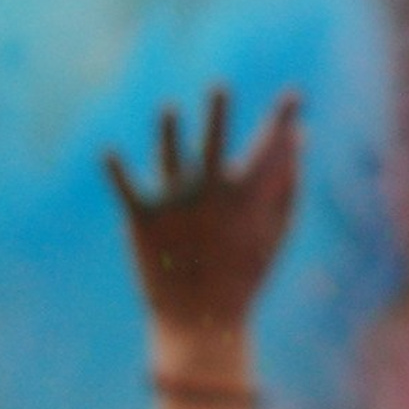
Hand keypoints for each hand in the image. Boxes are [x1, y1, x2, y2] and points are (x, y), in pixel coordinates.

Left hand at [104, 87, 301, 343]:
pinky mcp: (142, 220)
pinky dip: (116, 170)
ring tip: (170, 110)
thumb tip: (300, 137)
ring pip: (169, 156)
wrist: (201, 320)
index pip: (269, 147)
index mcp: (245, 196)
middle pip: (214, 141)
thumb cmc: (244, 273)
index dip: (283, 118)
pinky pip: (126, 187)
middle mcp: (210, 193)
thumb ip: (290, 183)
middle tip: (220, 88)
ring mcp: (175, 204)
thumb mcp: (276, 231)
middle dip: (218, 113)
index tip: (293, 96)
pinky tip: (107, 150)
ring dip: (168, 131)